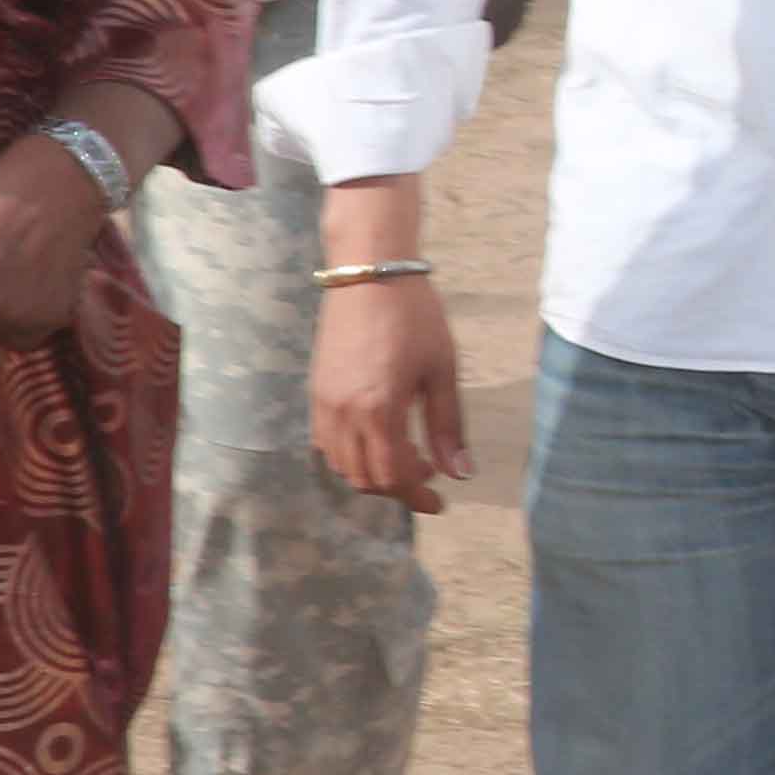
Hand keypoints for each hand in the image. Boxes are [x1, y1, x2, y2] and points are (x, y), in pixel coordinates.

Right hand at [310, 276, 464, 516]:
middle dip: (397, 487)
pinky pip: (326, 442)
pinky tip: (376, 440)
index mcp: (379, 410)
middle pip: (365, 477)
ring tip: (406, 458)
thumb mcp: (442, 371)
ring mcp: (323, 403)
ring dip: (372, 473)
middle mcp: (343, 414)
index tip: (439, 502)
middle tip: (429, 476)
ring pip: (341, 464)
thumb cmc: (415, 316)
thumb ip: (448, 426)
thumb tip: (460, 473)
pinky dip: (350, 455)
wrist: (369, 273)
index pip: (393, 475)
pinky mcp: (315, 391)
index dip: (416, 496)